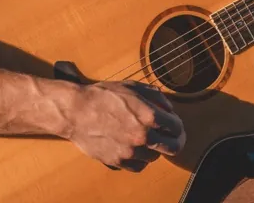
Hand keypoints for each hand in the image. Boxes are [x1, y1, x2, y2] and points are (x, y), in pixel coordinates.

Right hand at [59, 81, 185, 171]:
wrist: (76, 111)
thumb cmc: (102, 96)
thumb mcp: (132, 87)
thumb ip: (155, 96)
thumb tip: (169, 108)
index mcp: (149, 115)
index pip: (177, 126)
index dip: (177, 124)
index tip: (174, 124)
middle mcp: (143, 135)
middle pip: (173, 147)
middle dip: (175, 141)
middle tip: (171, 138)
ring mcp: (131, 151)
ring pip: (155, 156)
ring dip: (154, 148)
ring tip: (145, 139)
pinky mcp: (119, 161)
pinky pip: (139, 166)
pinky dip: (140, 159)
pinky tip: (135, 149)